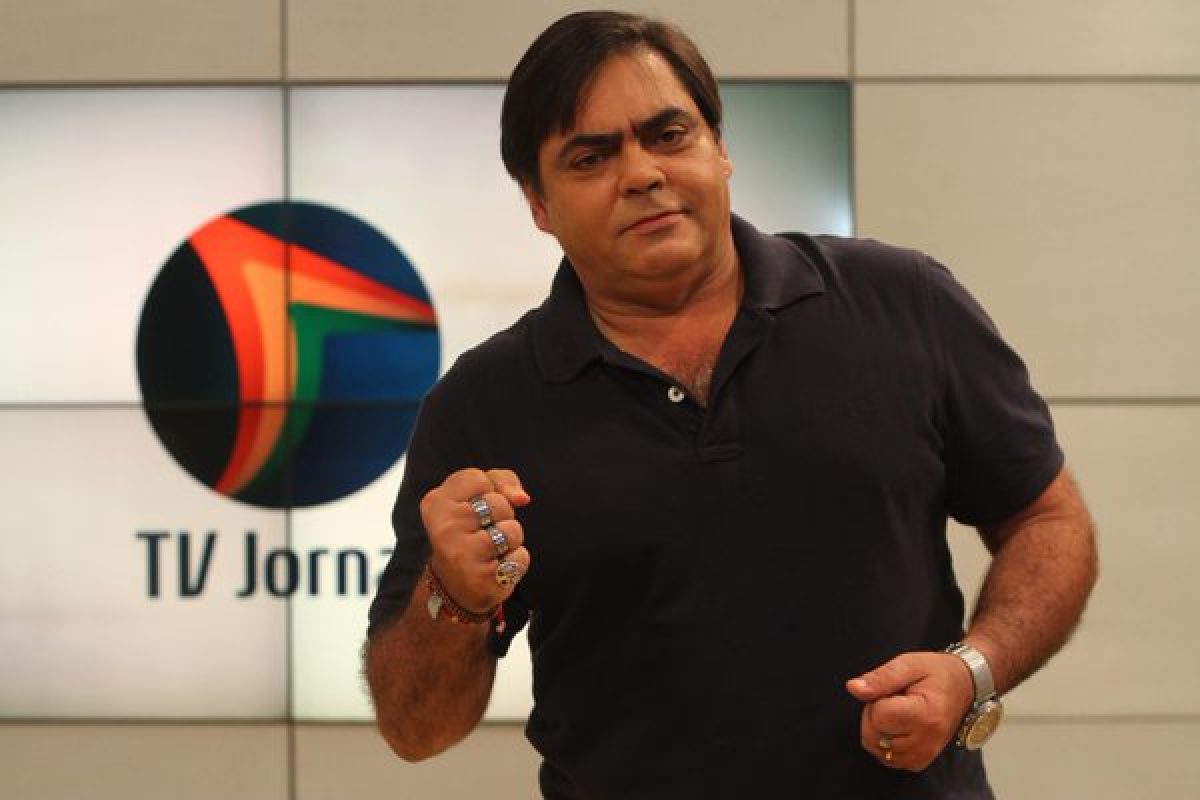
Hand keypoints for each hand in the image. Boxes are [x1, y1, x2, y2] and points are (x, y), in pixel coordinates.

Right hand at [420, 468, 531, 612]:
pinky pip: (520, 557)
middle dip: (501, 516)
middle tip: (480, 532)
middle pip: (499, 503)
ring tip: (490, 550)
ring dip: (510, 540)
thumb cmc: (469, 531)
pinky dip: (516, 561)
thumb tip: (522, 497)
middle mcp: (445, 528)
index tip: (473, 507)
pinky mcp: (482, 578)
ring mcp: (462, 554)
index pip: (479, 478)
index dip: (486, 491)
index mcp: (436, 503)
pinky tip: (496, 568)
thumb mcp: (476, 496)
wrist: (455, 585)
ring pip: (512, 530)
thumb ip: (501, 481)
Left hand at [845, 652, 974, 771]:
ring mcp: (923, 755)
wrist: (964, 687)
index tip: (894, 691)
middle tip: (895, 700)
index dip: (877, 699)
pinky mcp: (919, 762)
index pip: (878, 716)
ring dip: (879, 729)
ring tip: (898, 712)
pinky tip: (899, 726)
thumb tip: (853, 688)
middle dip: (875, 714)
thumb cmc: (936, 673)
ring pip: (876, 748)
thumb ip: (880, 678)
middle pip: (874, 734)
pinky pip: (885, 758)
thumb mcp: (908, 664)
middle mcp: (926, 741)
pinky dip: (884, 742)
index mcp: (925, 715)